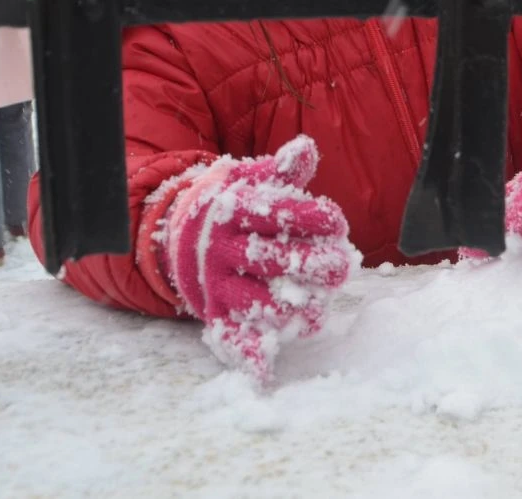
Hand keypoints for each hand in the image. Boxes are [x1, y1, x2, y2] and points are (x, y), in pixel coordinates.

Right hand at [158, 136, 355, 382]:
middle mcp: (224, 248)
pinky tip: (262, 372)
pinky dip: (245, 354)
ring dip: (294, 307)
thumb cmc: (234, 204)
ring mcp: (218, 283)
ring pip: (257, 301)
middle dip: (313, 264)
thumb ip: (281, 170)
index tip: (338, 225)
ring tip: (321, 305)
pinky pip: (228, 335)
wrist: (178, 234)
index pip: (279, 213)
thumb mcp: (251, 180)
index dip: (314, 219)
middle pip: (272, 259)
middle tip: (344, 266)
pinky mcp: (215, 311)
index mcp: (235, 210)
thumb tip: (304, 148)